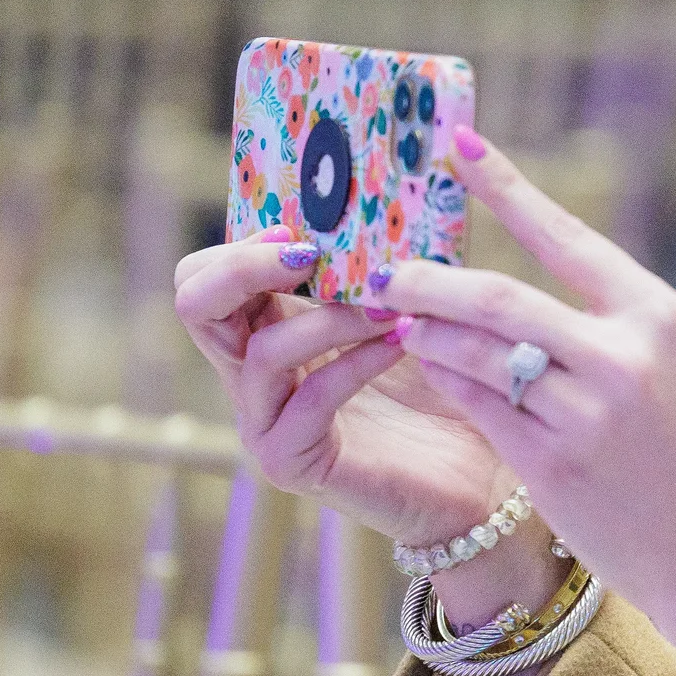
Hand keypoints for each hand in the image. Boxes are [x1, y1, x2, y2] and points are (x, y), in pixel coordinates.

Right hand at [172, 226, 515, 551]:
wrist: (481, 476)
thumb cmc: (446, 385)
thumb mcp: (403, 309)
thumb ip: (374, 265)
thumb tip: (376, 199)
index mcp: (268, 330)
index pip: (205, 279)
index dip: (240, 246)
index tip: (301, 231)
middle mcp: (252, 377)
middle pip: (195, 306)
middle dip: (243, 267)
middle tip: (307, 255)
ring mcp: (266, 423)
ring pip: (260, 352)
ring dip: (329, 318)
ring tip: (388, 308)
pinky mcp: (293, 462)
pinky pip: (309, 399)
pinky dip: (355, 361)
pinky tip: (401, 343)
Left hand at [378, 129, 675, 675]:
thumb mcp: (672, 369)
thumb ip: (604, 326)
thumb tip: (511, 294)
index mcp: (658, 315)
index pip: (565, 236)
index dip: (506, 188)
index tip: (459, 146)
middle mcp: (621, 355)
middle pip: (496, 298)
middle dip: (429, 281)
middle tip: (386, 272)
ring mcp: (585, 412)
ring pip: (475, 355)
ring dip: (428, 335)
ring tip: (402, 322)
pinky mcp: (552, 465)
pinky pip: (478, 407)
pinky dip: (449, 382)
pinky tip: (432, 370)